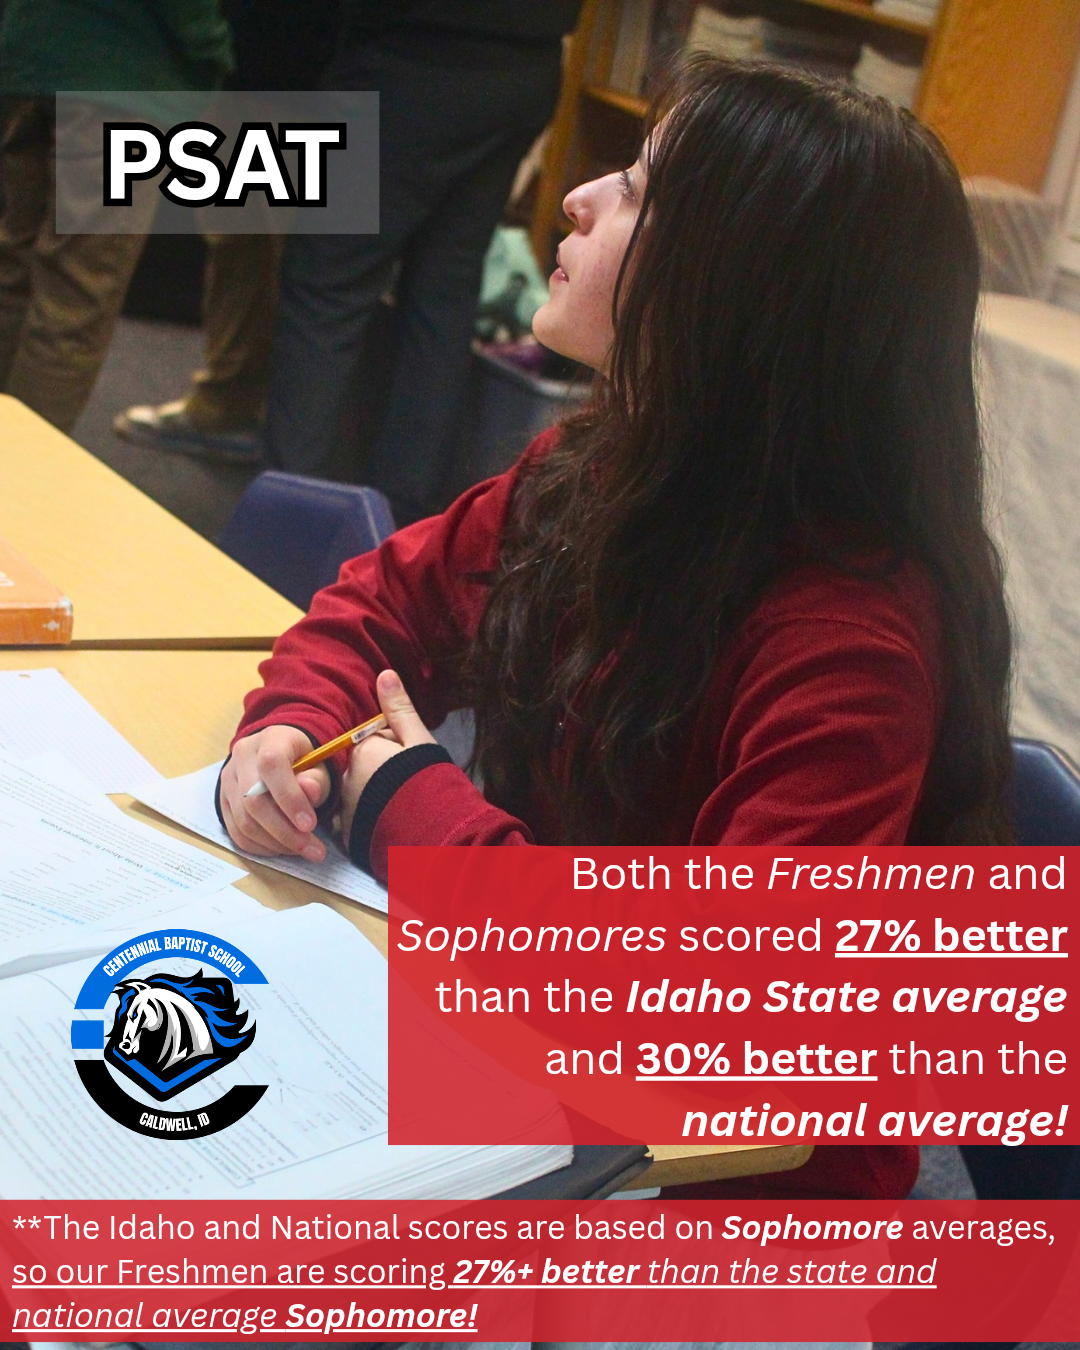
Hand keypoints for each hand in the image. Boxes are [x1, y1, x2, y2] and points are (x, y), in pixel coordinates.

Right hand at [219, 725, 330, 861]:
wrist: (278, 753)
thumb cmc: (303, 760)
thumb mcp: (319, 764)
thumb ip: (317, 778)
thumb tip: (310, 790)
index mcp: (269, 739)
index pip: (272, 766)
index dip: (290, 797)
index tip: (310, 825)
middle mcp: (242, 757)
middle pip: (254, 801)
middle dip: (286, 831)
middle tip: (314, 850)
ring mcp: (228, 780)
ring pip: (244, 821)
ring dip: (276, 843)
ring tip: (303, 850)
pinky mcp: (223, 801)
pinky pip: (236, 832)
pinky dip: (260, 847)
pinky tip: (282, 849)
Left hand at [338, 669, 436, 843]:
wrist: (436, 836)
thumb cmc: (431, 783)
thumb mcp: (420, 741)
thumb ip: (400, 710)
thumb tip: (385, 674)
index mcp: (361, 751)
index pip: (372, 744)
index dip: (397, 753)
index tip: (415, 766)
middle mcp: (345, 779)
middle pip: (362, 771)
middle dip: (382, 778)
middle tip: (412, 791)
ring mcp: (344, 811)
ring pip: (357, 798)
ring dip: (374, 802)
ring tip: (404, 813)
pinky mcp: (349, 839)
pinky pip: (355, 825)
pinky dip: (369, 825)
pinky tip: (392, 830)